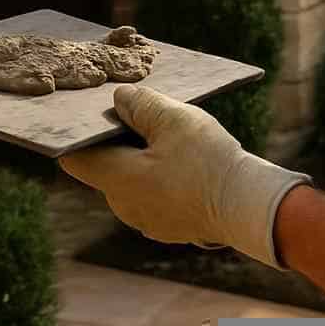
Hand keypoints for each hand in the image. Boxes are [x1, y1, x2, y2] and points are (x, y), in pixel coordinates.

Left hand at [60, 85, 310, 268]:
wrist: (250, 207)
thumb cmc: (208, 161)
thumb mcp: (173, 119)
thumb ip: (140, 104)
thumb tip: (119, 98)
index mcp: (116, 180)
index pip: (74, 158)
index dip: (78, 133)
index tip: (91, 112)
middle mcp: (124, 206)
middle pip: (105, 167)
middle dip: (117, 141)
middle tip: (138, 113)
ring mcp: (147, 221)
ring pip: (131, 180)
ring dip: (141, 158)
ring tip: (165, 134)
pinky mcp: (169, 226)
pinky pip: (153, 194)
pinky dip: (160, 176)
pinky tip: (183, 159)